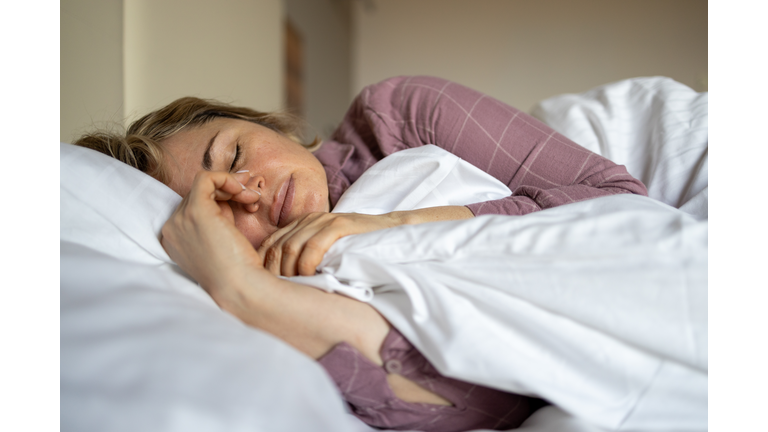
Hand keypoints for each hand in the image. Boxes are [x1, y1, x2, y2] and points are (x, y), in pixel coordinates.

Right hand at [160, 170, 262, 302]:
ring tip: (253, 199)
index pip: (195, 207)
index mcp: (175, 240)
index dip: (222, 201)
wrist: (241, 288)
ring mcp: (180, 220)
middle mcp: (171, 230)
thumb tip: (234, 186)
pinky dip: (227, 178)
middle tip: (253, 200)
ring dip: (234, 187)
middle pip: (201, 196)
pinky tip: (244, 192)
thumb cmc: (238, 271)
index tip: (245, 202)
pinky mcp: (196, 212)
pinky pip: (207, 178)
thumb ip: (220, 216)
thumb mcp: (223, 239)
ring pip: (204, 185)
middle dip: (231, 193)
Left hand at [258, 212, 398, 276]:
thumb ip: (305, 258)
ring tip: (294, 290)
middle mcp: (308, 220)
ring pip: (291, 247)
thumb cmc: (358, 248)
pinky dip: (307, 266)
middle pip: (276, 247)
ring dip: (289, 272)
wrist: (391, 232)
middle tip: (277, 295)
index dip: (262, 267)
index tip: (265, 289)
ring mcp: (323, 221)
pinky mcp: (338, 224)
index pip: (269, 244)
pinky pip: (313, 246)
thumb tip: (281, 285)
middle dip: (273, 273)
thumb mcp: (326, 252)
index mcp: (301, 224)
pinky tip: (311, 279)